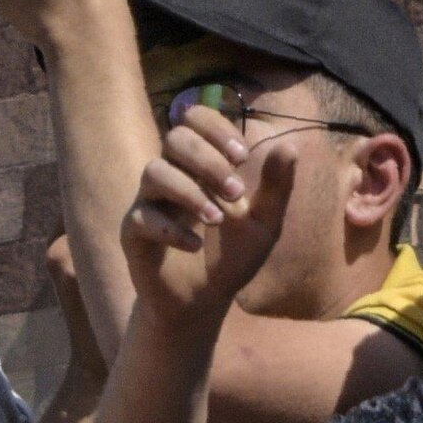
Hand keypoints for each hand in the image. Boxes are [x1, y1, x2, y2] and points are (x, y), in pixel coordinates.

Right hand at [116, 104, 295, 325]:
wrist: (204, 303)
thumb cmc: (232, 256)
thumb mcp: (264, 224)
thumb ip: (276, 187)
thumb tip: (289, 146)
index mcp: (199, 164)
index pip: (194, 119)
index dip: (215, 127)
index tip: (242, 155)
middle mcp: (170, 175)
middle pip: (175, 138)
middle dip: (209, 160)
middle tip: (237, 192)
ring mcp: (148, 202)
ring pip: (155, 171)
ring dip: (190, 191)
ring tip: (218, 219)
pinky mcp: (133, 233)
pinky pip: (141, 217)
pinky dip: (172, 229)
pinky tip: (195, 245)